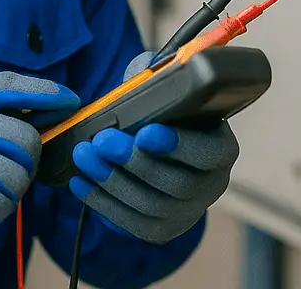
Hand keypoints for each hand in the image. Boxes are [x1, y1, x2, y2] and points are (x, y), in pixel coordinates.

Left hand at [67, 50, 237, 242]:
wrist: (157, 151)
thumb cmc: (163, 114)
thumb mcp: (166, 89)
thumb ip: (156, 75)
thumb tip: (141, 71)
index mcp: (220, 148)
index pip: (209, 152)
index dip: (179, 145)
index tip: (145, 132)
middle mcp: (210, 185)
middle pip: (176, 184)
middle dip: (134, 161)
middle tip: (102, 140)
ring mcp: (186, 212)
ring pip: (150, 205)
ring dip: (112, 180)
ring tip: (84, 154)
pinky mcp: (159, 229)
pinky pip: (130, 222)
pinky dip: (101, 201)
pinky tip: (80, 180)